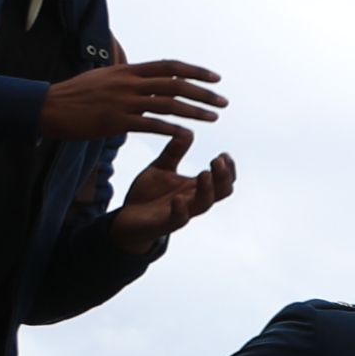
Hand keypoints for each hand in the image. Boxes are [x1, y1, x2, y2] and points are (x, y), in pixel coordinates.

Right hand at [39, 60, 224, 142]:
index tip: (216, 78)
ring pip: (168, 104)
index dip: (195, 71)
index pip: (170, 66)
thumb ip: (126, 75)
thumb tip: (143, 72)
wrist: (47, 107)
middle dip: (203, 93)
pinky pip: (150, 125)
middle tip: (223, 102)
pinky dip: (171, 129)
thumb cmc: (75, 93)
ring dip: (194, 111)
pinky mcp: (116, 122)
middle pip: (176, 84)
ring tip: (214, 118)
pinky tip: (186, 134)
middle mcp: (129, 83)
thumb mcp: (103, 76)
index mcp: (128, 70)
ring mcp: (123, 102)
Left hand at [104, 127, 235, 253]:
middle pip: (223, 191)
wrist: (126, 219)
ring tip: (205, 173)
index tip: (223, 155)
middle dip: (224, 176)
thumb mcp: (160, 168)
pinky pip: (179, 219)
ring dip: (207, 189)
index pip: (223, 179)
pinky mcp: (166, 223)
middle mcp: (194, 199)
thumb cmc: (148, 194)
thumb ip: (174, 153)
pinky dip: (181, 209)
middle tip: (218, 161)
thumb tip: (188, 132)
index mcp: (195, 187)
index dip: (228, 168)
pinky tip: (177, 198)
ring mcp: (183, 212)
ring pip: (204, 204)